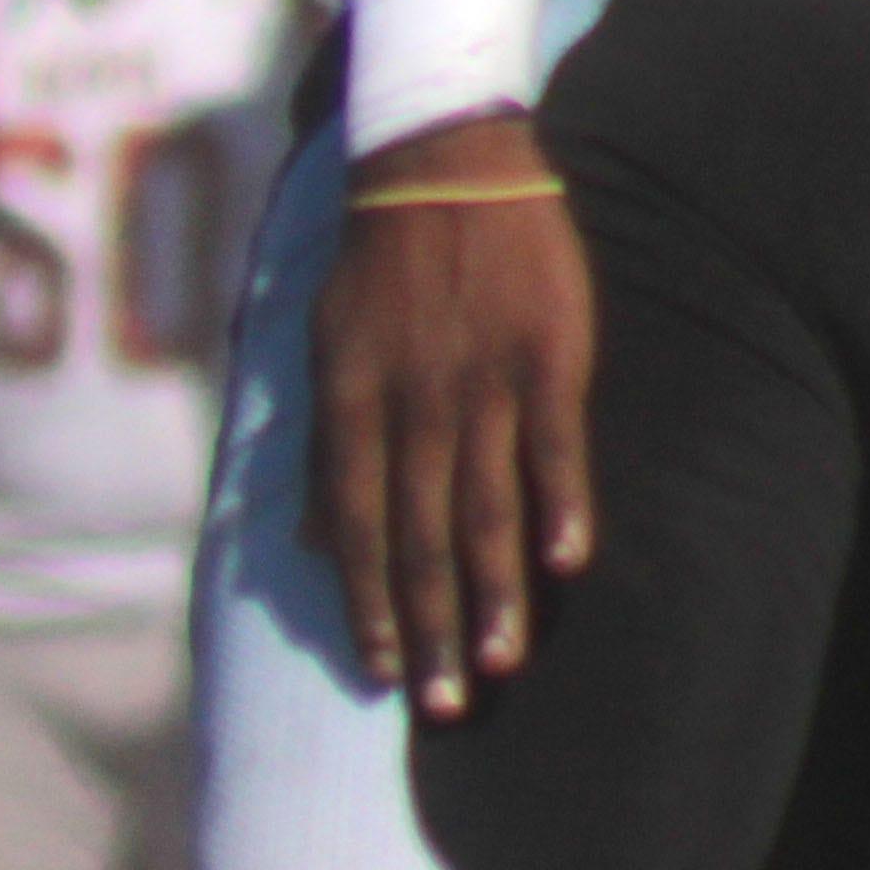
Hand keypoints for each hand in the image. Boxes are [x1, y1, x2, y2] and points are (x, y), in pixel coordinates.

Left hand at [314, 110, 595, 716]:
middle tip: (444, 704)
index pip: (353, 526)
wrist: (441, 165)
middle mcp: (412, 403)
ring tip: (503, 661)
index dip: (367, 604)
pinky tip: (567, 564)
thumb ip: (320, 443)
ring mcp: (482, 382)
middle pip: (417, 536)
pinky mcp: (547, 357)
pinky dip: (560, 504)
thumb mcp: (323, 346)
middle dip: (429, 625)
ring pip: (485, 506)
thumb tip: (302, 535)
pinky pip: (555, 444)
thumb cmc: (377, 268)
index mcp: (350, 403)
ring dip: (494, 590)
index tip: (384, 673)